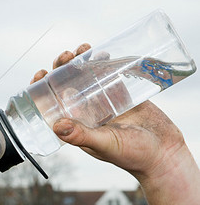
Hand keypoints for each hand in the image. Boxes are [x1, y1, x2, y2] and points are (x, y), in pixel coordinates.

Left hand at [31, 44, 187, 183]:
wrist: (165, 153)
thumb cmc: (133, 155)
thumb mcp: (105, 144)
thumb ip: (82, 136)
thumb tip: (57, 125)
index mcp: (75, 125)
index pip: (51, 104)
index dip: (42, 89)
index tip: (40, 74)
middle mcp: (85, 113)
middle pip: (66, 85)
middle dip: (62, 68)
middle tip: (66, 55)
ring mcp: (102, 102)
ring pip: (85, 78)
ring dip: (81, 62)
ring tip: (83, 49)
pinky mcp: (120, 95)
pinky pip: (106, 76)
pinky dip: (102, 63)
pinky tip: (101, 53)